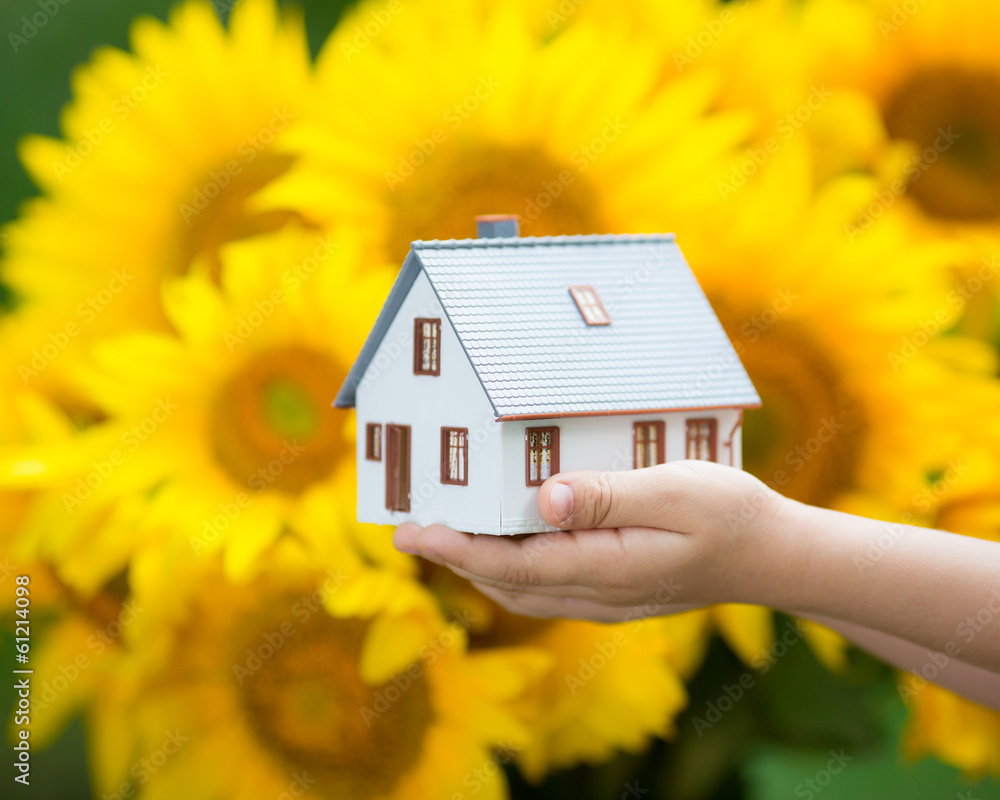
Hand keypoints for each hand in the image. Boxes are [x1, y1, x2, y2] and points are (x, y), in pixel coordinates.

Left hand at [393, 461, 788, 621]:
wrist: (772, 557)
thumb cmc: (730, 514)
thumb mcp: (673, 492)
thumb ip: (608, 498)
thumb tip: (544, 498)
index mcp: (605, 569)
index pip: (509, 565)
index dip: (453, 549)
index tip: (409, 532)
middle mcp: (597, 593)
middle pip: (504, 582)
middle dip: (452, 557)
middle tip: (408, 526)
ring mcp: (605, 599)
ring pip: (522, 590)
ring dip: (477, 565)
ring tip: (443, 532)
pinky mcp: (615, 593)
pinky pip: (546, 587)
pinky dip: (511, 568)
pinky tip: (505, 543)